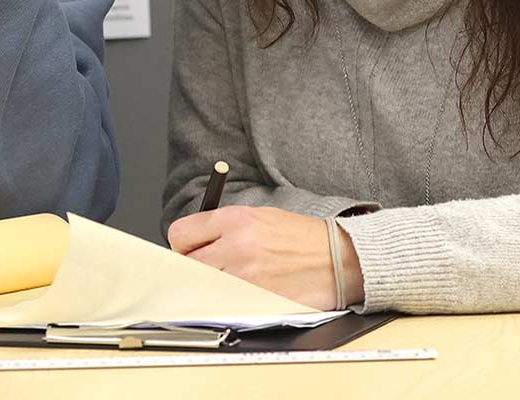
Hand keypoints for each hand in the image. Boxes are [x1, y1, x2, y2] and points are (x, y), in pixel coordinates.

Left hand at [167, 205, 363, 309]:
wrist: (338, 258)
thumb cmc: (303, 238)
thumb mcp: (261, 216)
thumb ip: (224, 226)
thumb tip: (196, 242)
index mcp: (235, 220)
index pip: (181, 233)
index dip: (183, 245)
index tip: (190, 251)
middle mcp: (237, 246)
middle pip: (188, 263)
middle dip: (195, 267)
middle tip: (211, 268)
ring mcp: (246, 276)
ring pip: (205, 286)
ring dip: (213, 285)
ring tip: (233, 279)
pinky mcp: (258, 300)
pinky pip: (228, 303)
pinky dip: (231, 301)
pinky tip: (247, 292)